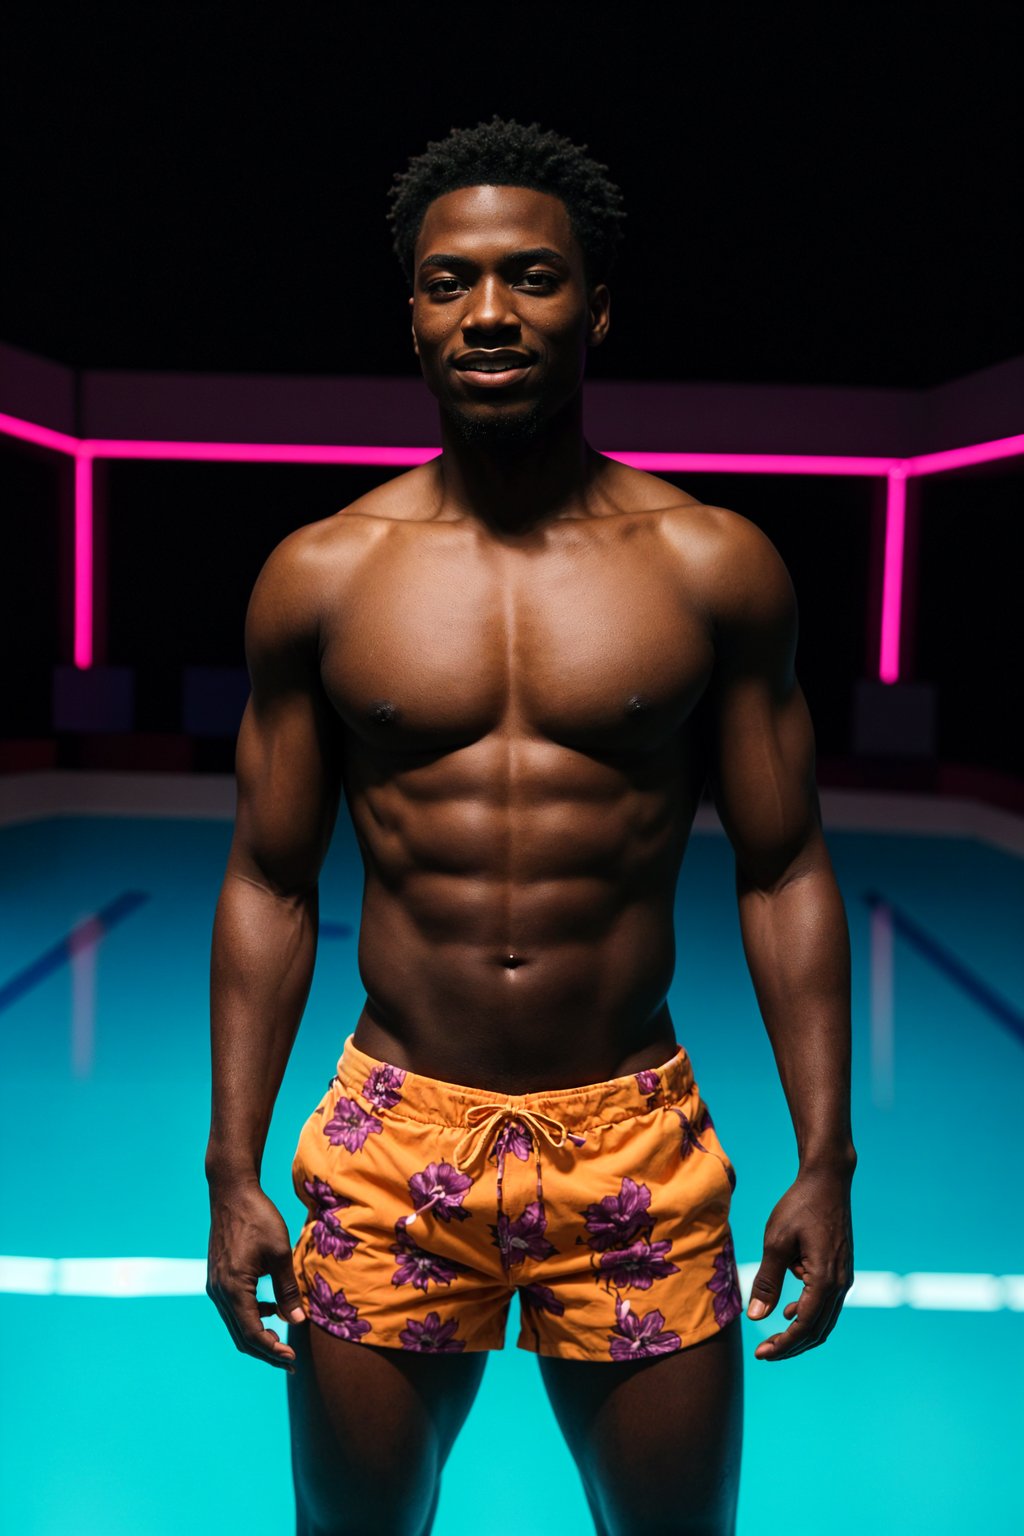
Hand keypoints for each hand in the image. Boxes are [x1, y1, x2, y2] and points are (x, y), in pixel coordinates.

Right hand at [206, 1177, 306, 1372]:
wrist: (231, 1193)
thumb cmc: (259, 1218)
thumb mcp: (280, 1253)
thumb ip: (288, 1289)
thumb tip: (297, 1322)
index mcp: (234, 1288)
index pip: (252, 1333)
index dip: (272, 1351)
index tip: (292, 1358)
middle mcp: (219, 1292)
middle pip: (241, 1336)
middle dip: (266, 1352)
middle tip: (290, 1363)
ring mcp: (215, 1286)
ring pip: (235, 1324)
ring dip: (258, 1337)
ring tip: (283, 1341)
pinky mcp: (217, 1279)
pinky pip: (233, 1309)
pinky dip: (251, 1318)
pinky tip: (272, 1309)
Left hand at [746, 1164, 853, 1360]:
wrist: (828, 1181)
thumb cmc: (799, 1206)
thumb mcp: (776, 1242)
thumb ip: (767, 1281)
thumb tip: (756, 1317)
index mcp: (825, 1280)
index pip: (804, 1326)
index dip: (783, 1345)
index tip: (762, 1354)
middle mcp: (840, 1284)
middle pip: (818, 1330)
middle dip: (791, 1345)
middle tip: (765, 1353)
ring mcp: (844, 1278)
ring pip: (824, 1319)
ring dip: (800, 1332)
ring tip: (773, 1336)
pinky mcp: (841, 1270)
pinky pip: (826, 1303)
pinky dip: (808, 1313)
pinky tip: (789, 1309)